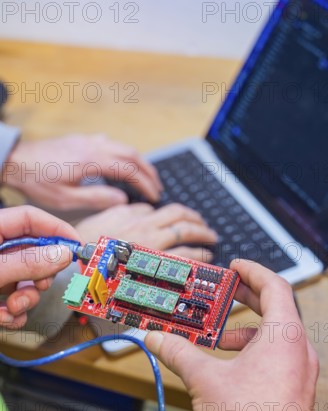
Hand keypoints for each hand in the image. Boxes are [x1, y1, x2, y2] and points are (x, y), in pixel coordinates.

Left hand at [0, 206, 79, 327]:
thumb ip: (27, 262)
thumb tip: (62, 254)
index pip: (31, 218)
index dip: (56, 229)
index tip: (78, 246)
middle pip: (34, 252)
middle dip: (41, 275)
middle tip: (42, 284)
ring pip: (26, 281)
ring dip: (27, 299)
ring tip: (12, 308)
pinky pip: (14, 301)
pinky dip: (14, 314)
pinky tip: (4, 318)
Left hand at [2, 134, 161, 209]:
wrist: (16, 160)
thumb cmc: (37, 180)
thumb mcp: (67, 198)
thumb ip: (98, 198)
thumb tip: (123, 199)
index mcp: (92, 160)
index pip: (129, 169)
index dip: (145, 183)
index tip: (154, 196)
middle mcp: (94, 145)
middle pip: (132, 154)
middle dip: (148, 172)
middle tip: (158, 187)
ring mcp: (88, 140)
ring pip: (123, 147)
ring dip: (138, 162)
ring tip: (146, 178)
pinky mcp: (82, 141)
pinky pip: (111, 144)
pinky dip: (124, 155)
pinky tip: (123, 165)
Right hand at [76, 203, 217, 260]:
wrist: (77, 263)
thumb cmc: (87, 244)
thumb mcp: (106, 219)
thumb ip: (127, 212)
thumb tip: (145, 210)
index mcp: (133, 214)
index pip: (164, 210)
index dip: (180, 215)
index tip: (187, 220)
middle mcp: (145, 224)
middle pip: (180, 216)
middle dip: (197, 219)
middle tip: (206, 227)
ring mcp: (151, 242)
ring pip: (186, 232)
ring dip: (203, 233)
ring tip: (211, 238)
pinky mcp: (155, 261)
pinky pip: (184, 254)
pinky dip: (199, 253)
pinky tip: (206, 256)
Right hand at [145, 259, 318, 410]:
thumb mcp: (204, 378)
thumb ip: (177, 352)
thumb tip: (156, 339)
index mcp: (284, 336)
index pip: (275, 287)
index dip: (253, 272)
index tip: (236, 267)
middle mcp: (300, 351)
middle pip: (277, 310)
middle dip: (247, 300)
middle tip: (227, 293)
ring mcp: (302, 373)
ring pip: (276, 338)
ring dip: (247, 333)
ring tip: (219, 341)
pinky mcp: (297, 392)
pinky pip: (279, 360)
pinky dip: (256, 354)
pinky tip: (231, 369)